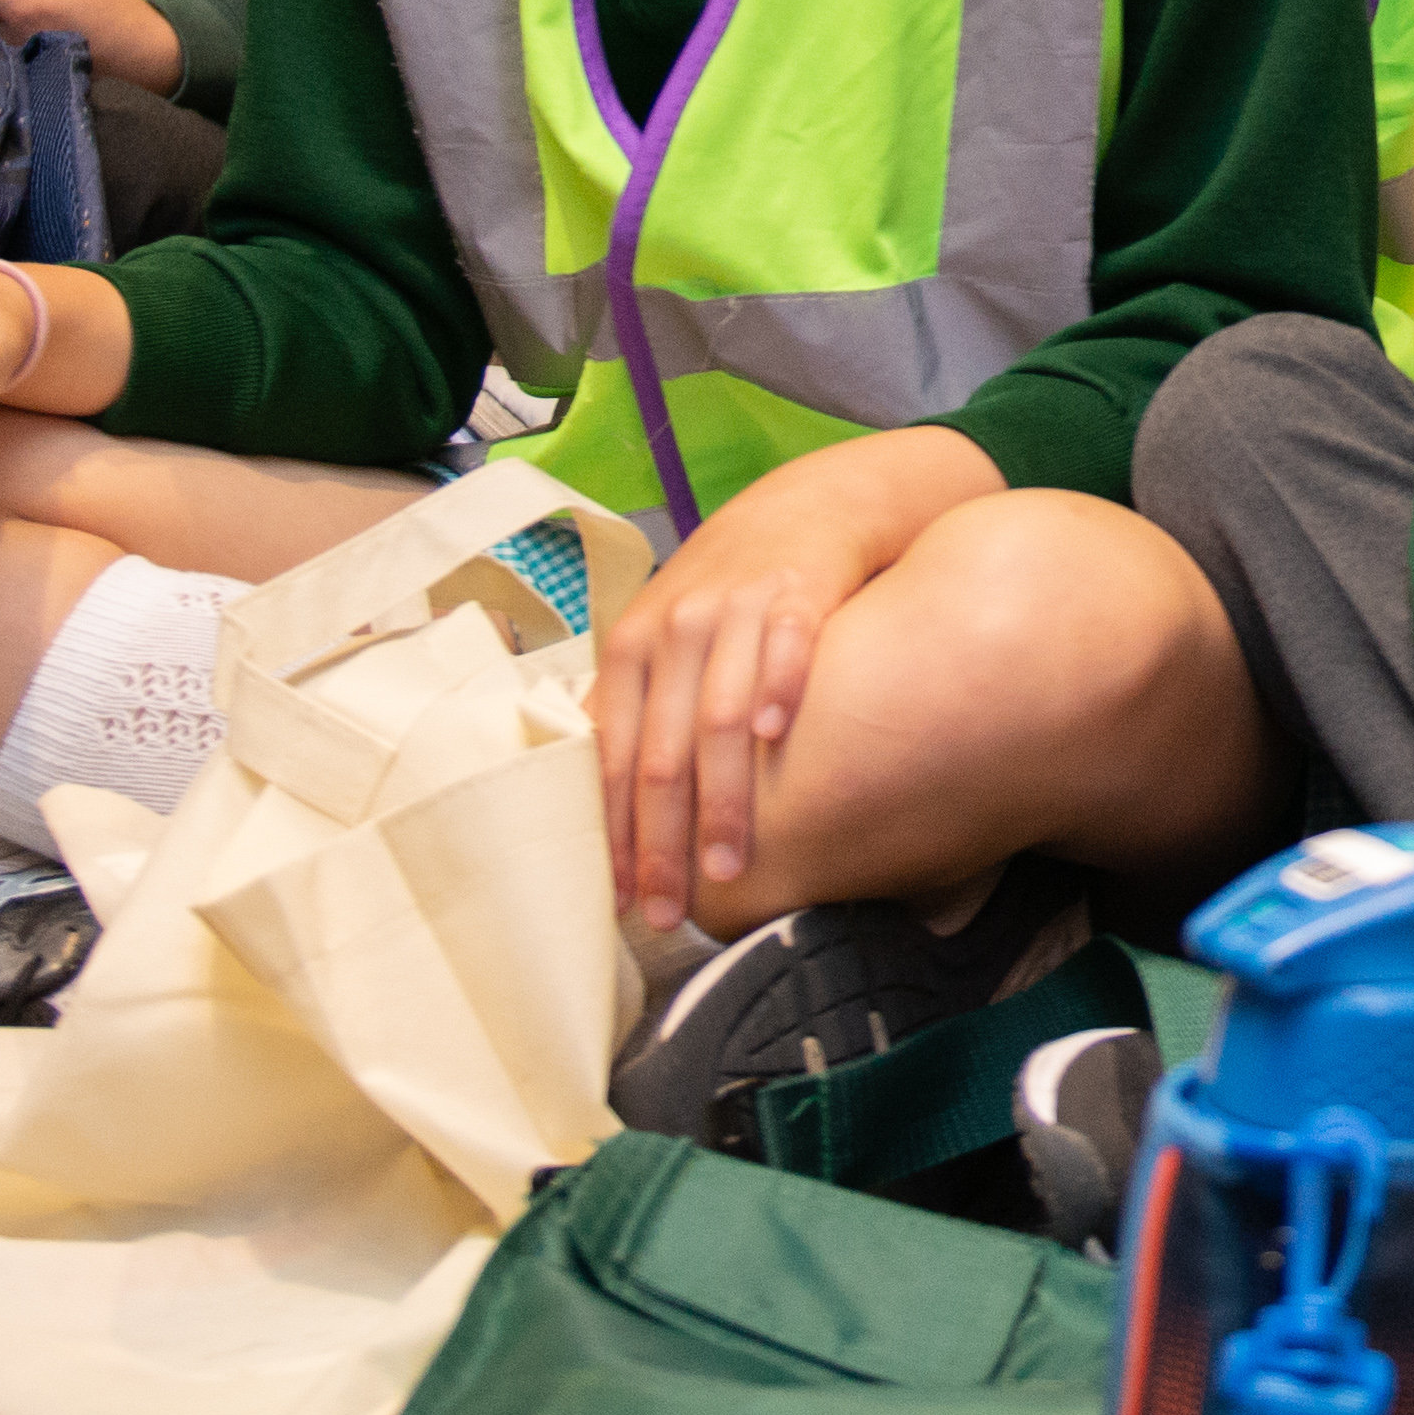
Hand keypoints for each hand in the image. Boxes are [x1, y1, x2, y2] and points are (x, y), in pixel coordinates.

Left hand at [589, 425, 967, 928]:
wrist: (815, 504)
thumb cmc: (732, 587)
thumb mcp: (667, 635)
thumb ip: (635, 706)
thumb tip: (598, 803)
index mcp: (631, 646)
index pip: (612, 755)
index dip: (615, 832)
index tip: (622, 900)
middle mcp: (675, 627)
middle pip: (660, 752)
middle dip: (663, 841)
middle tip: (671, 910)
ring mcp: (736, 608)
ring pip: (717, 716)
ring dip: (723, 799)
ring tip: (732, 866)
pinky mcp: (800, 590)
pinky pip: (785, 645)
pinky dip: (776, 689)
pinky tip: (777, 739)